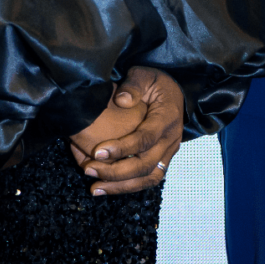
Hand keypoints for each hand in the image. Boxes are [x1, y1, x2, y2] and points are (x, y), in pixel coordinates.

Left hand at [69, 66, 184, 195]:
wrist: (175, 92)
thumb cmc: (156, 83)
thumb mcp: (145, 75)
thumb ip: (134, 85)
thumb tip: (121, 100)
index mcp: (167, 117)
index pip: (145, 138)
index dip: (122, 148)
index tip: (97, 151)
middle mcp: (171, 138)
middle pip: (145, 164)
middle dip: (115, 171)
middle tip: (89, 169)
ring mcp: (169, 151)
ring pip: (148, 177)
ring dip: (120, 186)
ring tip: (94, 187)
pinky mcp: (163, 159)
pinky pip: (148, 179)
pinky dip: (128, 187)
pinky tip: (106, 188)